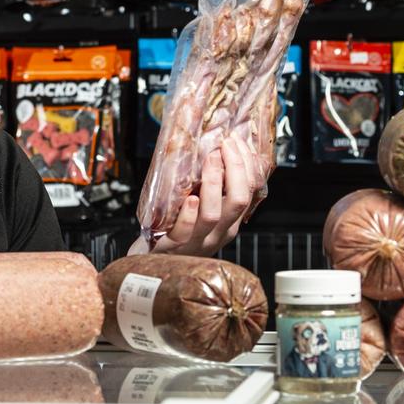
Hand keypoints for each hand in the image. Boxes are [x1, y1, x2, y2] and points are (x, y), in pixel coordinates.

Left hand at [142, 136, 257, 256]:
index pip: (250, 191)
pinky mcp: (173, 247)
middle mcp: (218, 232)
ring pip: (213, 214)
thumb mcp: (204, 208)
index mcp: (229, 221)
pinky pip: (185, 232)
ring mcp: (197, 241)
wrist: (153, 261)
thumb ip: (214, 187)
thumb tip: (224, 152)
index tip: (237, 142)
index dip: (248, 165)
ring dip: (213, 183)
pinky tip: (190, 199)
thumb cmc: (177, 230)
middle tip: (226, 145)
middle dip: (236, 168)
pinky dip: (189, 215)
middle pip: (238, 200)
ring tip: (210, 160)